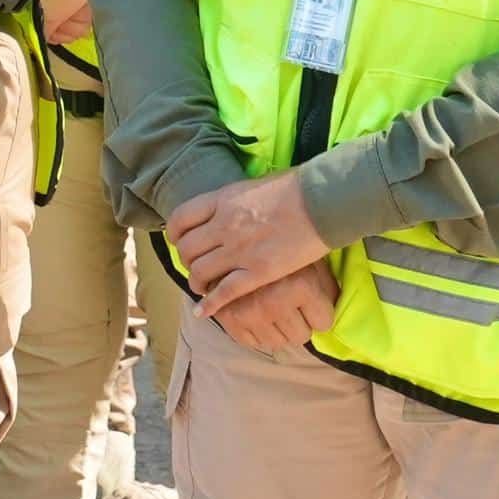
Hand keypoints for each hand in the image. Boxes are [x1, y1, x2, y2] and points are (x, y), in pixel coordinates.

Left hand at [168, 171, 326, 309]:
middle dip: (187, 261)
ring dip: (197, 283)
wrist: (322, 201)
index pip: (180, 220)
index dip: (176, 234)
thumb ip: (233, 201)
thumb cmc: (294, 188)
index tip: (181, 241)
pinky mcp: (258, 272)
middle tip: (196, 266)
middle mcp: (223, 226)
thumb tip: (226, 209)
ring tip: (203, 287)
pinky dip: (210, 305)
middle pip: (187, 249)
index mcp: (222, 201)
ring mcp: (239, 250)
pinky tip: (205, 312)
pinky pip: (224, 293)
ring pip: (200, 273)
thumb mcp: (252, 186)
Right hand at [203, 256, 338, 352]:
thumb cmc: (282, 249)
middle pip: (301, 336)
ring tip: (272, 306)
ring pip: (278, 343)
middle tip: (290, 303)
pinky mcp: (229, 319)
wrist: (232, 238)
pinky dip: (256, 331)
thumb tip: (336, 309)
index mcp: (301, 286)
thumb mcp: (311, 260)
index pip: (323, 323)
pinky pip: (253, 342)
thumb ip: (327, 286)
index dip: (319, 312)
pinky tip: (255, 311)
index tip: (310, 300)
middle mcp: (275, 302)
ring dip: (278, 329)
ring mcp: (250, 312)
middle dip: (299, 323)